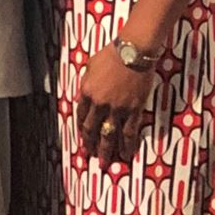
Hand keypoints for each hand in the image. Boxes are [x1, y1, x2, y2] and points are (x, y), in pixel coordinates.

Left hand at [75, 44, 157, 165]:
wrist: (133, 51)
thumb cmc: (112, 53)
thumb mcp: (91, 65)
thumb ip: (87, 82)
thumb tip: (86, 92)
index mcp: (87, 92)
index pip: (81, 116)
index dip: (82, 129)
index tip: (83, 137)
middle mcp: (99, 104)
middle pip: (92, 129)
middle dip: (90, 145)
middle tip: (90, 156)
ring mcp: (117, 109)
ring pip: (109, 135)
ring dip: (106, 151)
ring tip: (105, 163)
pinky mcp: (133, 110)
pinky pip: (129, 132)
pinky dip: (128, 145)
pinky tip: (127, 154)